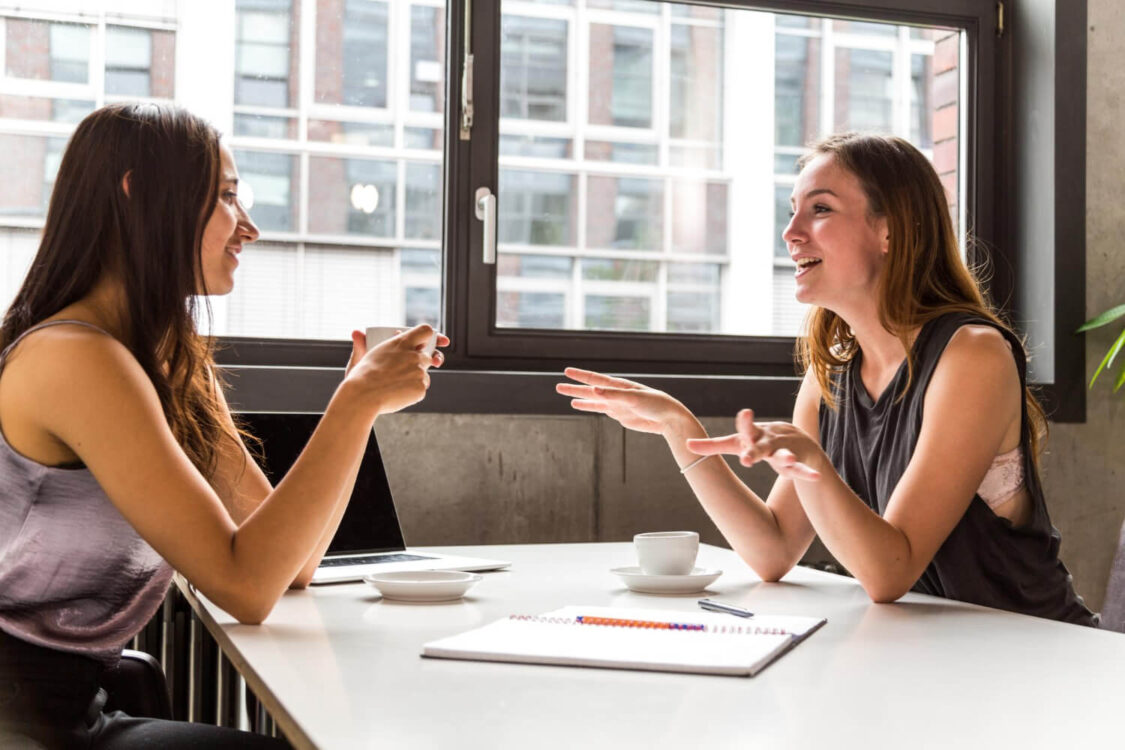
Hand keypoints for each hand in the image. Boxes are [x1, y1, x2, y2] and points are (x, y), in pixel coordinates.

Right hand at [343, 325, 449, 413]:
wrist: (363, 395)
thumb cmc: (361, 376)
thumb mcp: (364, 355)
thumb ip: (367, 344)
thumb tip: (358, 332)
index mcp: (402, 342)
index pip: (426, 330)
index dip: (428, 336)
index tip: (424, 343)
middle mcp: (415, 355)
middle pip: (427, 356)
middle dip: (420, 364)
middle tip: (404, 372)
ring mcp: (420, 372)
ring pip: (424, 375)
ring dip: (414, 380)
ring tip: (394, 385)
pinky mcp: (421, 388)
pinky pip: (420, 390)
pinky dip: (411, 393)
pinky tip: (397, 394)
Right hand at [555, 367, 693, 436]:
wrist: (668, 419)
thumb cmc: (655, 404)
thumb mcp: (634, 398)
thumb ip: (613, 395)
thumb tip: (593, 390)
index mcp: (618, 385)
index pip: (595, 379)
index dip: (580, 376)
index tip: (566, 371)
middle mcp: (615, 393)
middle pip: (590, 389)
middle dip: (574, 387)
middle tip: (557, 386)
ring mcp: (616, 403)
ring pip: (592, 399)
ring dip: (579, 397)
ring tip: (565, 394)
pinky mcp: (619, 414)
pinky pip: (599, 409)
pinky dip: (588, 406)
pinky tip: (579, 404)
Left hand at [686, 409, 822, 480]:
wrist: (796, 440)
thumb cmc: (759, 442)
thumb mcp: (737, 444)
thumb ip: (712, 446)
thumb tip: (686, 445)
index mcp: (753, 435)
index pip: (745, 430)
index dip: (745, 422)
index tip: (745, 413)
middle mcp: (769, 441)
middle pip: (761, 445)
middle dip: (755, 451)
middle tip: (747, 458)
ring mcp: (785, 451)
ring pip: (785, 455)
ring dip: (786, 458)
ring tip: (789, 461)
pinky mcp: (799, 463)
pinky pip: (803, 470)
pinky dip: (808, 474)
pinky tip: (816, 478)